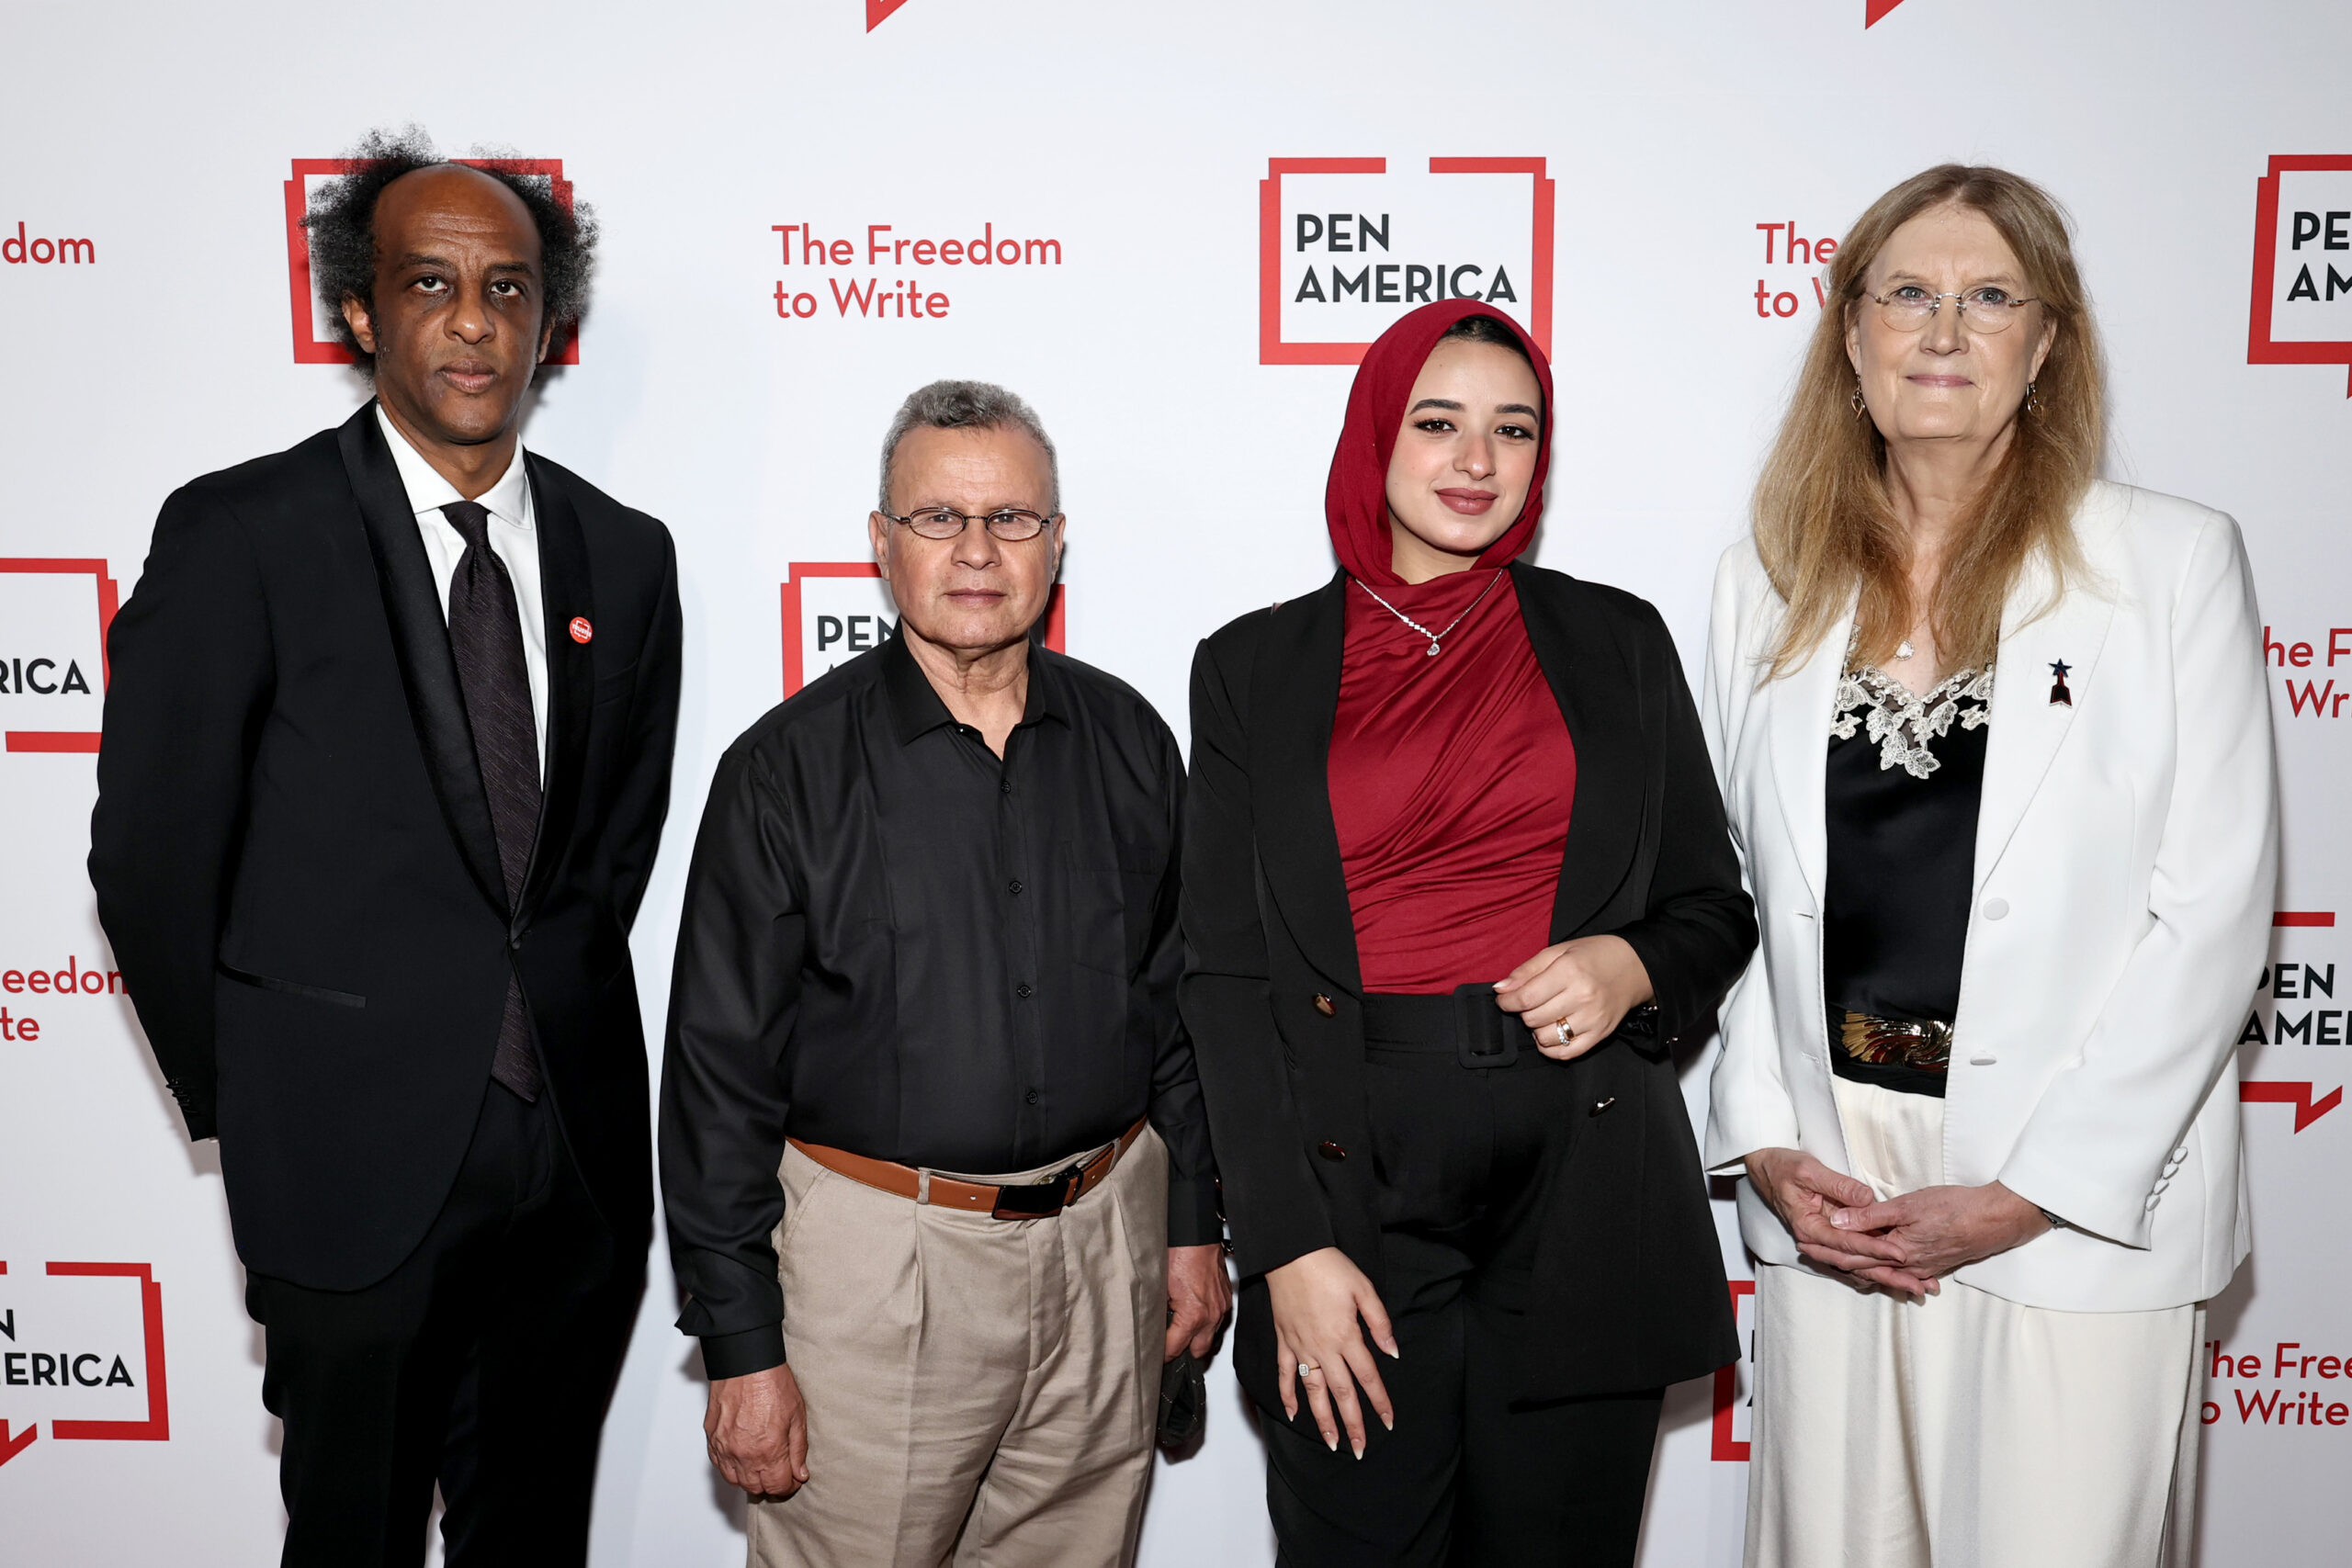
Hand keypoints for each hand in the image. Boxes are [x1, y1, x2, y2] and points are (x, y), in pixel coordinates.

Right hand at [705, 1363, 809, 1498]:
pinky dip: (732, 1467)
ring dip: (750, 1478)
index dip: (788, 1487)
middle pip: (756, 1488)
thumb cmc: (772, 1383)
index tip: (793, 1479)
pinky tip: (743, 1457)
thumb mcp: (797, 1416)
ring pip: (736, 1481)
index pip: (778, 1487)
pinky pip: (720, 1465)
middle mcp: (744, 1455)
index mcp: (769, 1451)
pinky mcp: (712, 1439)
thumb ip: (798, 1450)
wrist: (746, 1363)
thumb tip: (800, 1474)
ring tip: (761, 1466)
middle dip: (770, 1485)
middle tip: (779, 1473)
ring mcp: (725, 1448)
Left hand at [1166, 1243, 1232, 1360]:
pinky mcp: (1227, 1298)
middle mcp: (1211, 1315)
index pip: (1175, 1348)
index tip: (1155, 1355)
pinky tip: (1195, 1314)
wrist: (1197, 1236)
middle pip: (1199, 1352)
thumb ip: (1160, 1313)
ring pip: (1211, 1337)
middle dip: (1183, 1350)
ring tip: (1182, 1331)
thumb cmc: (1180, 1254)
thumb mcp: (1160, 1288)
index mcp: (1193, 1315)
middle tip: (1170, 1346)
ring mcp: (1222, 1307)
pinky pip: (1218, 1320)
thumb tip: (1153, 1326)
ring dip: (1197, 1336)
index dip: (1162, 1354)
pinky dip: (1207, 1321)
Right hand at [1265, 1246, 1396, 1457]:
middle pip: (1342, 1394)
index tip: (1388, 1422)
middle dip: (1353, 1424)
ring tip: (1331, 1443)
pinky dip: (1288, 1395)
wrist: (1291, 1253)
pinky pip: (1285, 1374)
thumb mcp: (1364, 1289)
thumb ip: (1380, 1323)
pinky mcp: (1285, 1340)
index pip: (1368, 1377)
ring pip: (1314, 1392)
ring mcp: (1301, 1347)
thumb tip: (1393, 1353)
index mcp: (1347, 1336)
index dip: (1380, 1402)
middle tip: (1361, 1449)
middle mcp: (1323, 1348)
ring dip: (1323, 1420)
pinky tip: (1294, 1413)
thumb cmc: (1329, 1267)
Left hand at [1494, 935, 1653, 1058]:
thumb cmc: (1594, 956)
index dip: (1507, 1002)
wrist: (1635, 967)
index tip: (1504, 999)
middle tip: (1529, 1002)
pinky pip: (1566, 1053)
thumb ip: (1527, 970)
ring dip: (1536, 1029)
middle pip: (1533, 1018)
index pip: (1526, 997)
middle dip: (1523, 1012)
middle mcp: (1583, 997)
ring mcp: (1593, 1019)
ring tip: (1543, 1015)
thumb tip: (1500, 989)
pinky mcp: (1600, 1035)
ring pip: (1546, 1038)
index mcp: (1570, 971)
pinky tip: (1550, 1034)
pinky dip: (1550, 1048)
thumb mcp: (1558, 951)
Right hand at [1744, 1146, 1938, 1300]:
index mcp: (1809, 1227)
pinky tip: (1899, 1274)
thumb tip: (1866, 1199)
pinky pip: (1855, 1257)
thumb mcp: (1810, 1170)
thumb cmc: (1785, 1168)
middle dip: (1888, 1274)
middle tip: (1918, 1285)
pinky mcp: (1831, 1237)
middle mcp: (1817, 1240)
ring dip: (1887, 1276)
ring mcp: (1824, 1241)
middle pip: (1856, 1264)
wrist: (1767, 1169)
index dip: (1874, 1249)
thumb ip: (1839, 1186)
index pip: (1847, 1243)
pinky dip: (1877, 1267)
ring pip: (1858, 1266)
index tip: (1900, 1253)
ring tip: (1916, 1286)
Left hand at [1829, 1181, 2051, 1279]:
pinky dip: (1881, 1271)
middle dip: (1833, 1260)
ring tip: (1833, 1261)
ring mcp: (1921, 1269)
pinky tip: (1875, 1271)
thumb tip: (1837, 1222)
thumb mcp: (1907, 1205)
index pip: (1851, 1255)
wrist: (1994, 1220)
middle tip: (1807, 1254)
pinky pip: (1899, 1273)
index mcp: (1896, 1252)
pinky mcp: (1933, 1265)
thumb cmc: (1953, 1208)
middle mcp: (1906, 1267)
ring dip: (1856, 1267)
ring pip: (1880, 1272)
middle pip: (1861, 1267)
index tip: (1803, 1245)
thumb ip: (1870, 1215)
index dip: (1825, 1249)